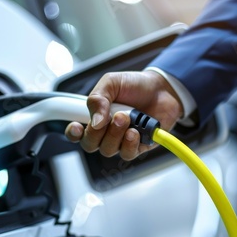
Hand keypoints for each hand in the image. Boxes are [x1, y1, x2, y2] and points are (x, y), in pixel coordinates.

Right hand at [65, 70, 183, 159]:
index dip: (73, 133)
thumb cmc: (135, 85)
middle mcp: (106, 132)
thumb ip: (98, 99)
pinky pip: (128, 154)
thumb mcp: (112, 82)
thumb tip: (94, 121)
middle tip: (116, 115)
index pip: (77, 132)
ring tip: (129, 118)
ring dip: (116, 135)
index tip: (76, 126)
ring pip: (108, 150)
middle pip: (90, 144)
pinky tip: (136, 131)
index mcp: (94, 116)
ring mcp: (121, 140)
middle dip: (98, 132)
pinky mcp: (138, 147)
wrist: (163, 88)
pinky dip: (130, 143)